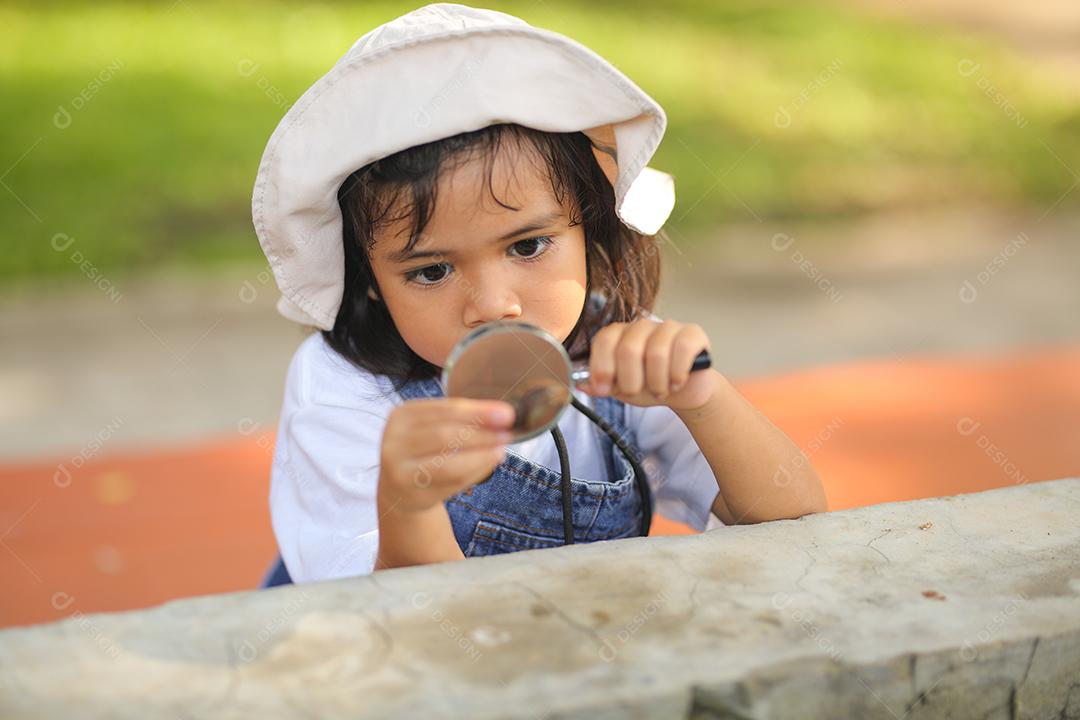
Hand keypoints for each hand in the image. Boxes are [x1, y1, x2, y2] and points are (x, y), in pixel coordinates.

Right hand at [378, 397, 515, 513]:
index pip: (445, 409)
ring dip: (480, 456)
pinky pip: (449, 482)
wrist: (400, 490)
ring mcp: (398, 468)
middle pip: (445, 434)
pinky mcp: (410, 491)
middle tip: (507, 433)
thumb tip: (502, 416)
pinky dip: (474, 472)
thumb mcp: (435, 428)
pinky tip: (488, 464)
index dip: (478, 411)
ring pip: (448, 462)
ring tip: (501, 450)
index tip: (506, 413)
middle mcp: (395, 439)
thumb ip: (463, 421)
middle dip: (481, 434)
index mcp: (403, 414)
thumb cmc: (425, 452)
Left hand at [580, 319, 715, 410]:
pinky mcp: (692, 333)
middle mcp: (642, 326)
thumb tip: (580, 384)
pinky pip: (682, 350)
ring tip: (659, 390)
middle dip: (631, 381)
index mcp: (620, 335)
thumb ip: (600, 385)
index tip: (604, 388)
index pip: (604, 340)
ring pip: (657, 353)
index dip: (601, 366)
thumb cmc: (649, 385)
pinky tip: (677, 382)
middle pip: (629, 349)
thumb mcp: (620, 389)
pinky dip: (677, 374)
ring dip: (657, 383)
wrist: (683, 391)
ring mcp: (668, 327)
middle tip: (637, 392)